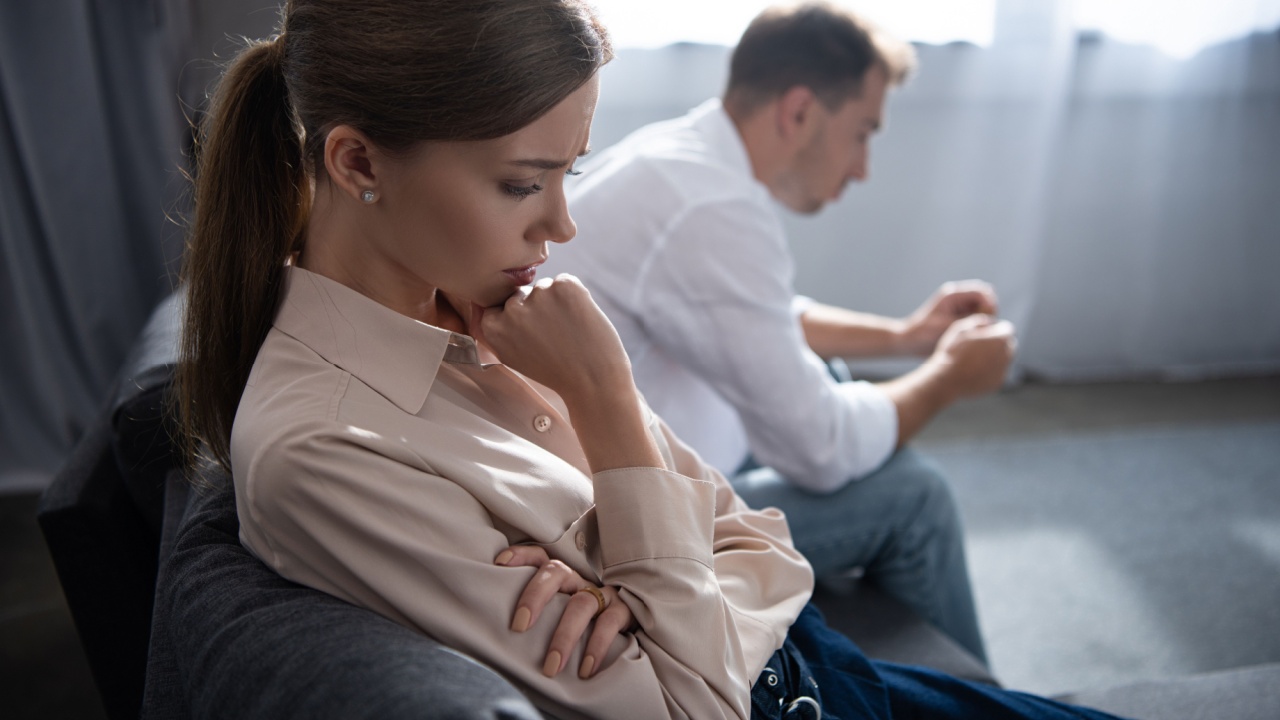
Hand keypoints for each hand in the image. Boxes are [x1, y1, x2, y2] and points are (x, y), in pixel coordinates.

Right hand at [472, 275, 632, 406]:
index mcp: (493, 327)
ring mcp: (539, 295)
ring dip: (556, 302)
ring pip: (544, 287)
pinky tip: (580, 319)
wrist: (592, 381)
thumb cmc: (555, 371)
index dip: (520, 318)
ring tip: (569, 331)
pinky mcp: (564, 286)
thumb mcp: (512, 356)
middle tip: (554, 335)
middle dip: (537, 308)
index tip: (533, 334)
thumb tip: (481, 305)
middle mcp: (512, 309)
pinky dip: (575, 296)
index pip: (499, 305)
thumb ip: (496, 331)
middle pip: (522, 294)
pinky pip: (565, 281)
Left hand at [496, 544, 633, 679]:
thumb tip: (498, 641)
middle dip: (534, 597)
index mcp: (560, 578)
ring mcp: (602, 594)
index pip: (539, 556)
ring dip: (564, 636)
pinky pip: (609, 624)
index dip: (520, 555)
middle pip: (556, 573)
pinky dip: (596, 647)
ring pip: (581, 604)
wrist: (628, 628)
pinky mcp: (624, 610)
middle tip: (518, 627)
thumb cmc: (580, 625)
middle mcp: (579, 580)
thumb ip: (537, 619)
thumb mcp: (557, 614)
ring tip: (551, 667)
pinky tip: (585, 669)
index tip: (499, 563)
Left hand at [901, 281, 998, 355]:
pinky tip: (972, 336)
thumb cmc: (924, 334)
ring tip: (975, 333)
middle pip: (986, 299)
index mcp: (953, 294)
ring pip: (983, 310)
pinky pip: (977, 318)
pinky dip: (978, 325)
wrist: (909, 342)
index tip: (985, 321)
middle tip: (980, 328)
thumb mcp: (948, 326)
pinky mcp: (959, 317)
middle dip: (988, 313)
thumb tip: (991, 320)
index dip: (990, 305)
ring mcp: (959, 307)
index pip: (983, 291)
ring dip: (983, 320)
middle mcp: (958, 297)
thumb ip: (970, 320)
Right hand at [930, 313, 1015, 399]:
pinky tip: (974, 370)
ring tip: (974, 358)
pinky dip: (989, 370)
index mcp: (1000, 339)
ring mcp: (1003, 371)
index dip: (995, 328)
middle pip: (1008, 345)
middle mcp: (1007, 355)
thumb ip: (979, 321)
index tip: (984, 332)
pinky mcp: (997, 383)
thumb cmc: (953, 351)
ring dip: (994, 357)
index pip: (1006, 329)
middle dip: (998, 343)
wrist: (947, 379)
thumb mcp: (961, 328)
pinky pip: (997, 373)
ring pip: (1003, 360)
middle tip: (980, 345)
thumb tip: (989, 322)